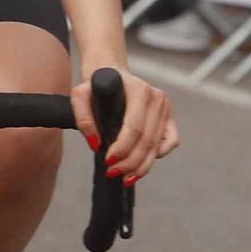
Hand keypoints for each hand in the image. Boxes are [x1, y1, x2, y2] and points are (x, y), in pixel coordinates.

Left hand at [71, 68, 177, 183]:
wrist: (111, 73)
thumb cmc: (95, 86)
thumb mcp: (80, 95)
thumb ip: (82, 118)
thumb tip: (95, 144)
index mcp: (139, 90)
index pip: (135, 126)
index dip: (123, 148)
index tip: (108, 160)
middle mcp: (157, 98)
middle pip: (147, 139)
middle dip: (130, 162)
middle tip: (113, 173)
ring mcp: (166, 107)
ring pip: (158, 145)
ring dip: (142, 165)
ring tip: (126, 177)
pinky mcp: (169, 117)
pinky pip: (170, 141)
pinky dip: (157, 156)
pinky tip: (141, 165)